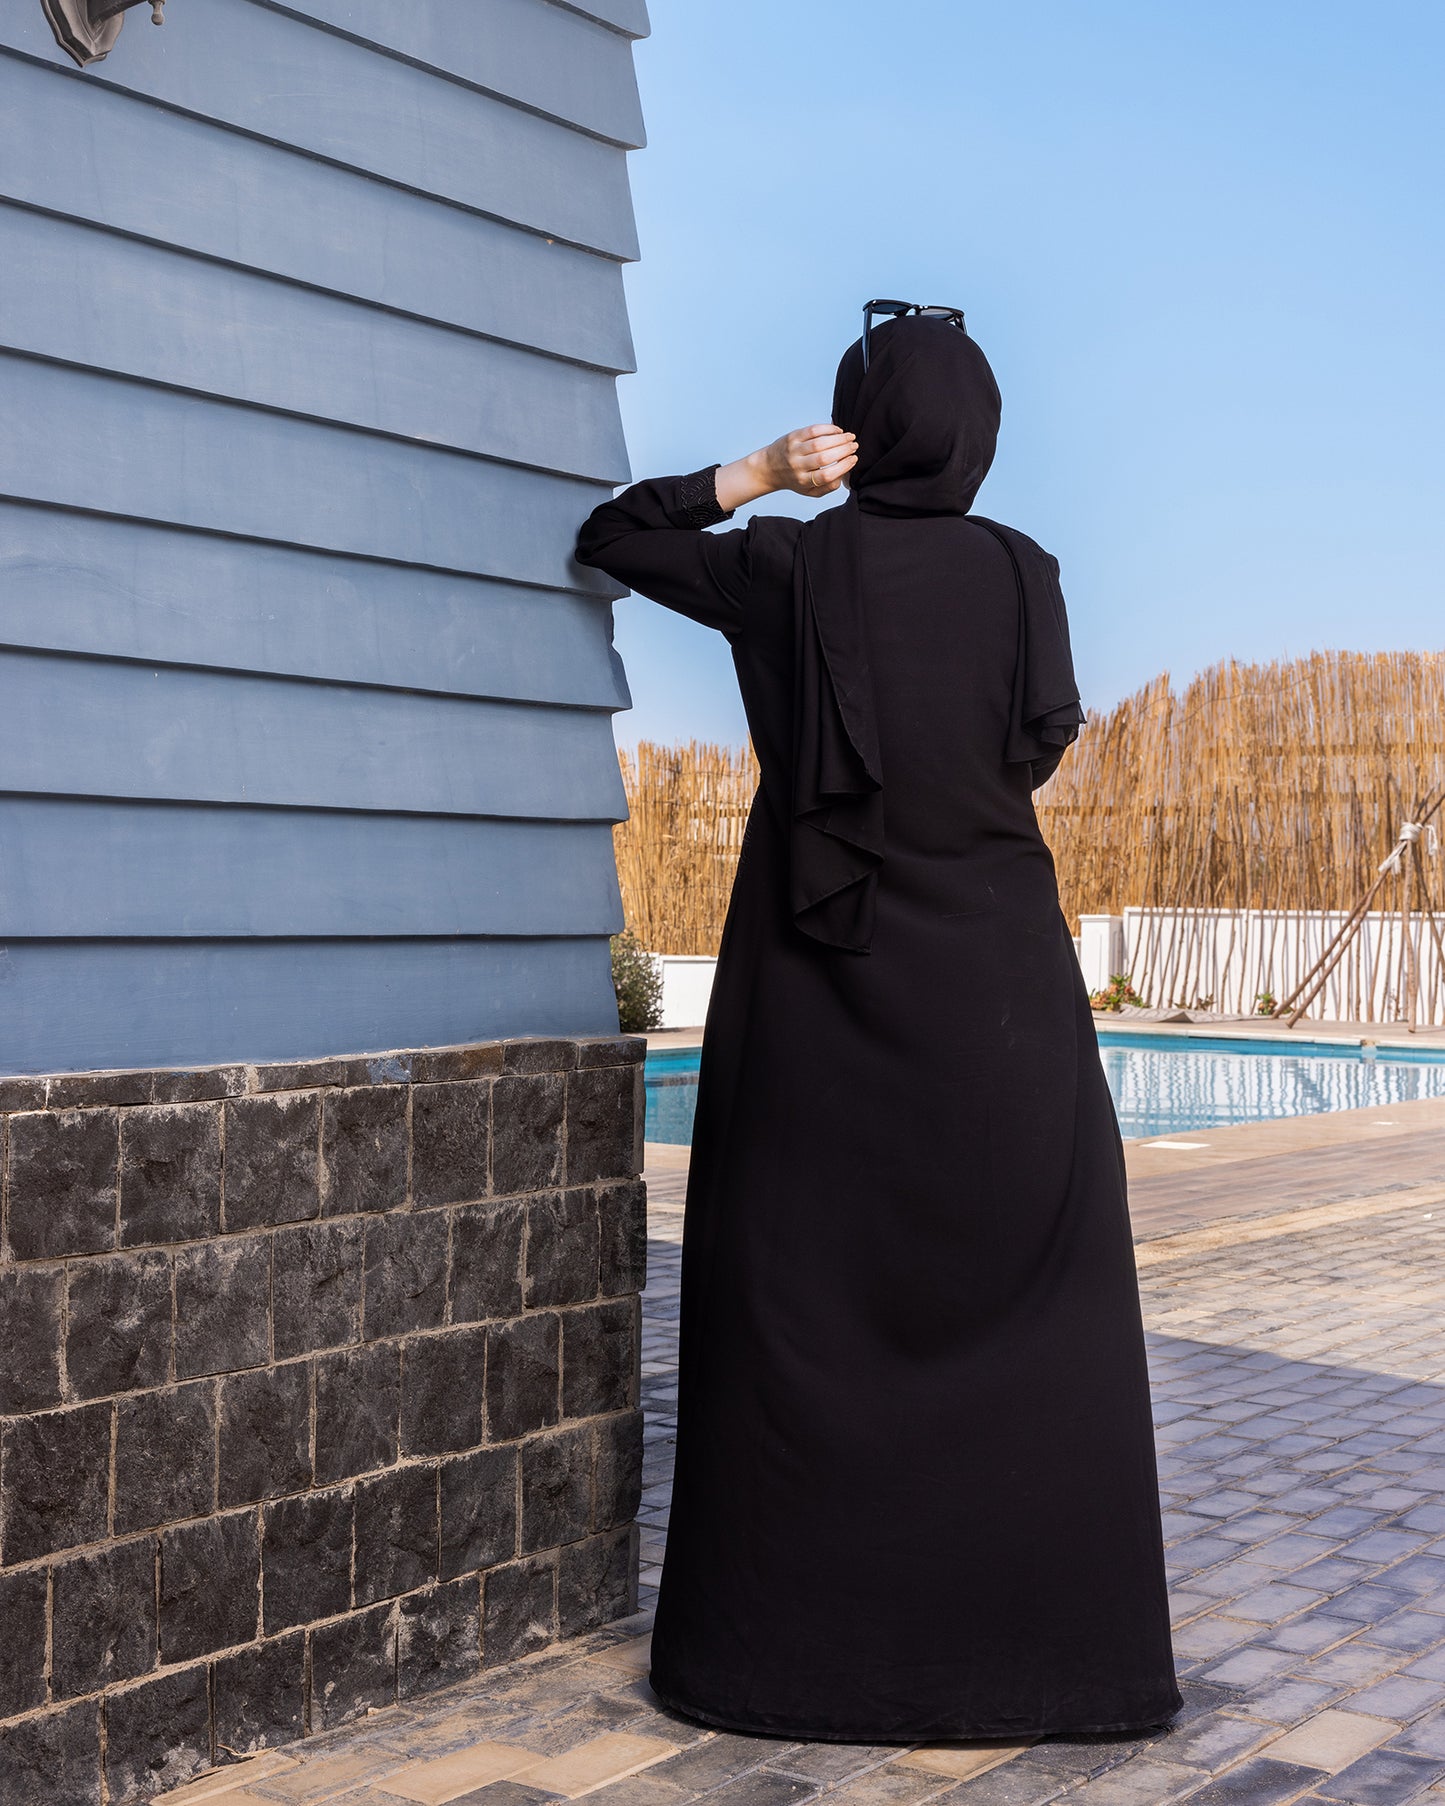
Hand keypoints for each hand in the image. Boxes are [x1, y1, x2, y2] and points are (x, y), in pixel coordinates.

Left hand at [714, 425, 859, 511]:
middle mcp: (797, 466)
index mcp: (803, 481)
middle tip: (854, 446)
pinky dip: (828, 429)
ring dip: (839, 438)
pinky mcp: (792, 437)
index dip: (843, 467)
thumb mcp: (809, 491)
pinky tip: (837, 430)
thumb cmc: (794, 479)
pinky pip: (813, 430)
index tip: (853, 459)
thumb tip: (843, 474)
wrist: (769, 468)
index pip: (826, 475)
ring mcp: (794, 450)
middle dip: (843, 450)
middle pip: (824, 458)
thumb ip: (828, 487)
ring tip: (849, 437)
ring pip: (820, 443)